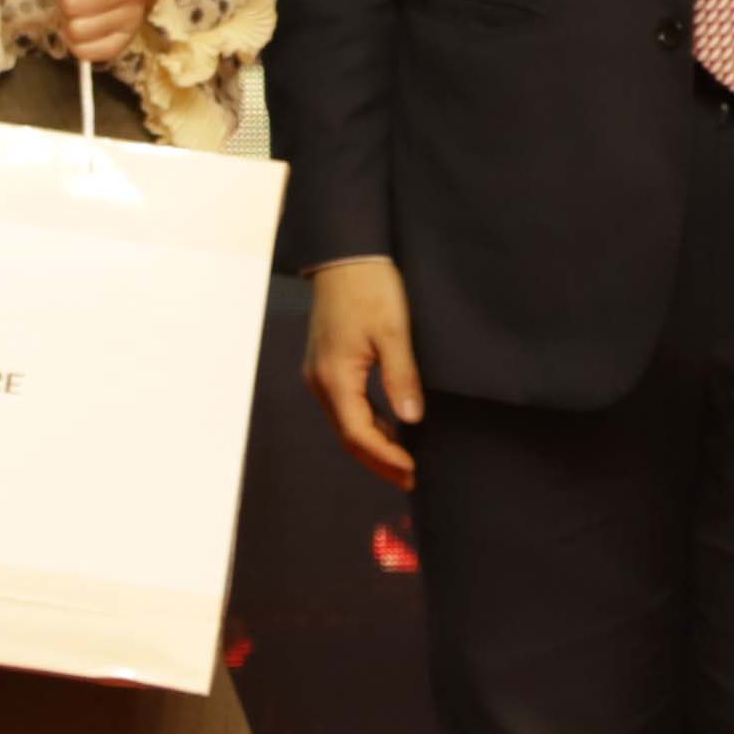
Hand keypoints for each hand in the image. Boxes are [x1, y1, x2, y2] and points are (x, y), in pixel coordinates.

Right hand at [303, 254, 423, 488]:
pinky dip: (367, 423)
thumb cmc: (370, 287)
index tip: (414, 470)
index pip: (359, 433)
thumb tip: (412, 418)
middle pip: (348, 435)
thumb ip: (402, 376)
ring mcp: (320, 372)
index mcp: (335, 376)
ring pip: (345, 422)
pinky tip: (389, 427)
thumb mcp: (393, 331)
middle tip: (411, 479)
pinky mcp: (326, 364)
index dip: (386, 456)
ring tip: (404, 461)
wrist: (345, 254)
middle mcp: (320, 380)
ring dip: (373, 444)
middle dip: (379, 460)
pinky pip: (345, 405)